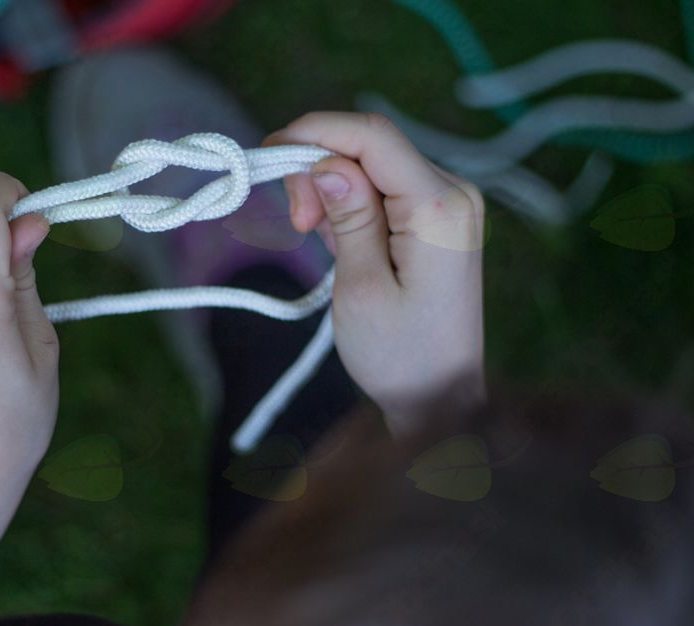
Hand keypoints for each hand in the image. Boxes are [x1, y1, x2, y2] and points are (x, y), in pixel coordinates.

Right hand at [266, 112, 485, 436]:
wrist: (439, 397)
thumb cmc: (398, 355)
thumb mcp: (360, 287)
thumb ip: (348, 216)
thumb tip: (325, 161)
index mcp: (439, 206)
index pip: (372, 135)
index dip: (313, 132)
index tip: (266, 157)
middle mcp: (453, 192)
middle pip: (370, 146)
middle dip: (318, 168)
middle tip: (297, 225)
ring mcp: (448, 204)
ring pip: (372, 165)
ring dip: (331, 189)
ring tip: (317, 242)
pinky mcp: (436, 219)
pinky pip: (383, 188)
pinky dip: (349, 203)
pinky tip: (338, 240)